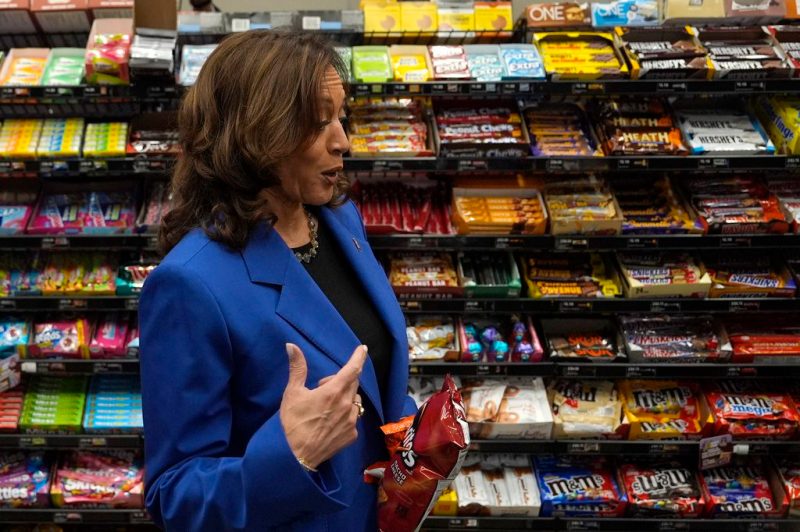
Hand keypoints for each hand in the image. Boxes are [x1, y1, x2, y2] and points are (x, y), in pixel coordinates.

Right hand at [280, 343, 366, 469]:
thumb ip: (297, 368)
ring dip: (345, 397)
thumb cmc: (293, 423)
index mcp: (333, 392)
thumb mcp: (292, 393)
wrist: (296, 457)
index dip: (358, 357)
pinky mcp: (352, 435)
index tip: (362, 349)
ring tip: (327, 406)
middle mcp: (346, 405)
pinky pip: (353, 418)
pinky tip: (330, 421)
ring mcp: (351, 421)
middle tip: (322, 387)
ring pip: (354, 400)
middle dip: (342, 380)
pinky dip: (345, 414)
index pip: (352, 369)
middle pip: (353, 384)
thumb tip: (291, 346)